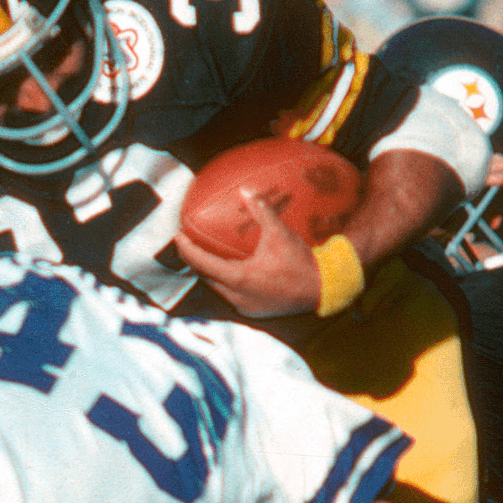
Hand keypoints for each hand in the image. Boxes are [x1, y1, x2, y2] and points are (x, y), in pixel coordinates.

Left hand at [174, 189, 322, 317]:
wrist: (324, 288)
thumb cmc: (301, 263)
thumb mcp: (280, 233)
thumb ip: (261, 211)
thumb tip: (246, 190)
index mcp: (239, 278)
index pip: (201, 263)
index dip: (186, 249)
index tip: (178, 236)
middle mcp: (238, 296)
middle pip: (206, 278)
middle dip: (195, 261)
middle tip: (190, 244)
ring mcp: (246, 307)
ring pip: (218, 290)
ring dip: (211, 274)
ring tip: (207, 256)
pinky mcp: (255, 312)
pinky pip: (232, 297)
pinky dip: (226, 284)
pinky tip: (231, 272)